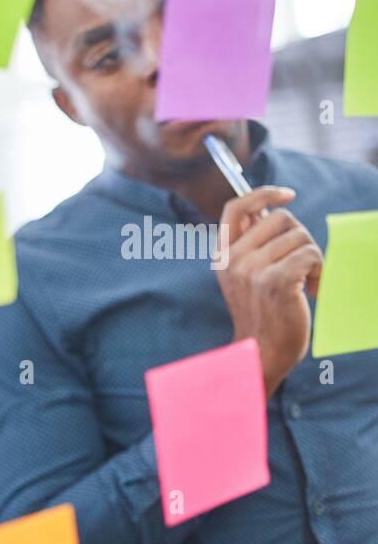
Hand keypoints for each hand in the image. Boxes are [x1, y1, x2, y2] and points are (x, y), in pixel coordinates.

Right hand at [214, 186, 322, 395]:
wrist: (262, 351)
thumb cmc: (262, 311)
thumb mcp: (244, 275)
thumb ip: (251, 243)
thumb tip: (269, 205)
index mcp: (223, 255)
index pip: (236, 208)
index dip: (263, 193)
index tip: (288, 194)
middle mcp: (233, 260)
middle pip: (281, 218)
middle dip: (300, 236)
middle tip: (300, 263)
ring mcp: (252, 270)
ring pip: (300, 237)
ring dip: (313, 257)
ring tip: (305, 281)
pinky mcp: (276, 281)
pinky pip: (310, 254)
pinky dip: (320, 270)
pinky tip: (312, 289)